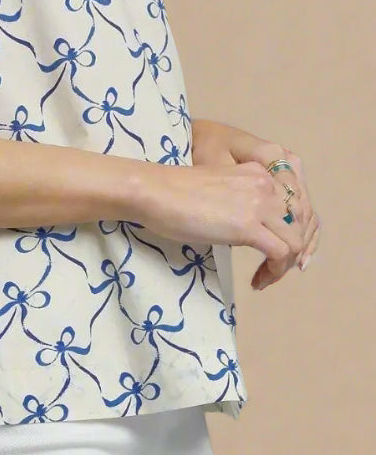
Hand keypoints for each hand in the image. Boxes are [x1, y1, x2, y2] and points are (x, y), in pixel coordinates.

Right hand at [191, 119, 320, 289]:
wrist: (154, 191)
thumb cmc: (174, 194)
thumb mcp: (220, 190)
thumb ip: (242, 203)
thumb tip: (254, 231)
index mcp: (257, 172)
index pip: (294, 205)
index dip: (290, 232)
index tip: (273, 253)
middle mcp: (265, 184)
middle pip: (300, 225)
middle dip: (291, 252)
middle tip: (271, 270)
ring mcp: (258, 203)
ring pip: (295, 242)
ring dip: (283, 265)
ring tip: (264, 278)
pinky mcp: (248, 226)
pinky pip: (280, 254)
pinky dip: (274, 272)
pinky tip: (257, 281)